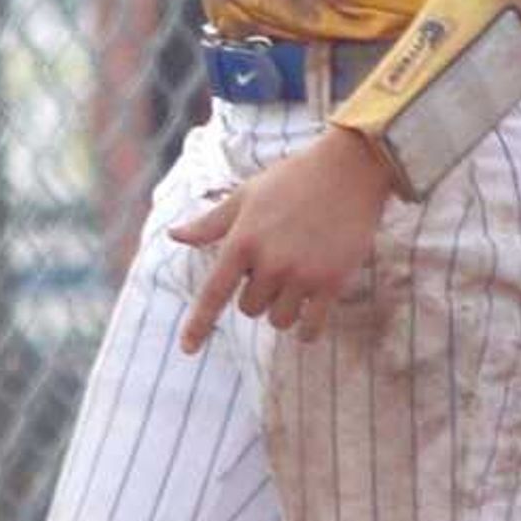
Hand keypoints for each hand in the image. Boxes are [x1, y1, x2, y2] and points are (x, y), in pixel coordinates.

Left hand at [171, 128, 393, 353]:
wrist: (347, 171)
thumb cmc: (290, 181)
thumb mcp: (245, 196)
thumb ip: (210, 223)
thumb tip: (173, 235)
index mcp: (243, 241)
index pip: (214, 292)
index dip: (198, 323)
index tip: (187, 349)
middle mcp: (269, 262)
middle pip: (250, 308)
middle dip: (257, 293)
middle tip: (276, 262)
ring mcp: (301, 275)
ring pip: (279, 320)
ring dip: (283, 309)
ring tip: (296, 277)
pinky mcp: (332, 283)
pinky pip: (310, 328)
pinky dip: (306, 330)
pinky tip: (310, 314)